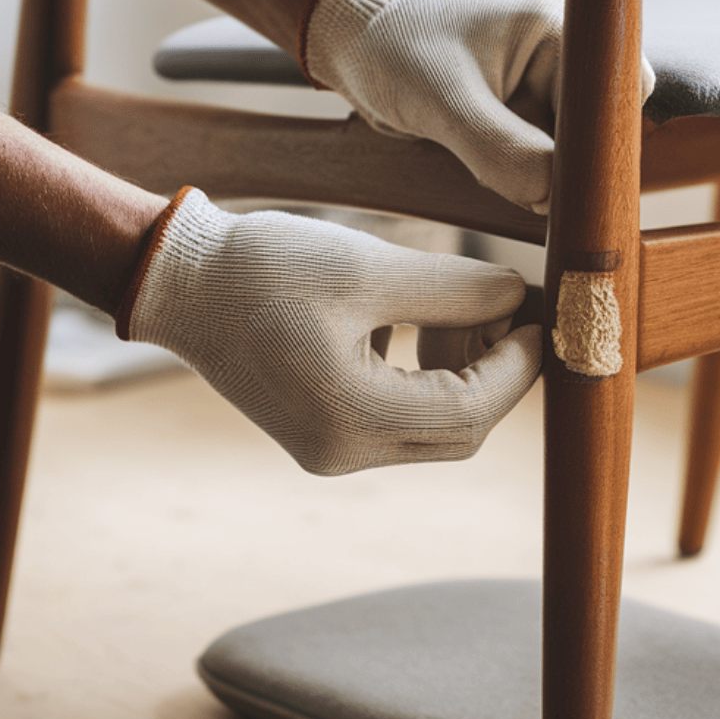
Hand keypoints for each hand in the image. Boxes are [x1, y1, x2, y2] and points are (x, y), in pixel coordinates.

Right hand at [120, 188, 540, 474]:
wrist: (177, 282)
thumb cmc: (261, 267)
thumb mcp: (368, 268)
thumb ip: (455, 288)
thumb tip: (521, 297)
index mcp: (352, 419)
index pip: (471, 411)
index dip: (519, 365)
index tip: (543, 317)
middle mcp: (343, 451)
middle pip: (459, 431)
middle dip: (497, 372)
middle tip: (513, 312)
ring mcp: (331, 449)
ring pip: (433, 426)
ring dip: (463, 371)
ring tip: (459, 306)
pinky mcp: (323, 433)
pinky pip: (399, 416)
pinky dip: (425, 373)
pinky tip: (415, 319)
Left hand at [301, 0, 653, 212]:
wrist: (347, 41)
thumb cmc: (390, 46)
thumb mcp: (446, 103)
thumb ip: (504, 152)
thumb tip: (553, 197)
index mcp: (557, 30)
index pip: (618, 96)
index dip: (602, 145)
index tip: (570, 182)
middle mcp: (559, 57)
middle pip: (597, 130)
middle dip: (566, 165)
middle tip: (529, 188)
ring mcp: (538, 88)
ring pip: (567, 152)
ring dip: (541, 175)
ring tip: (496, 173)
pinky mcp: (516, 115)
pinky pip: (538, 158)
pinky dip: (521, 176)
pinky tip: (492, 176)